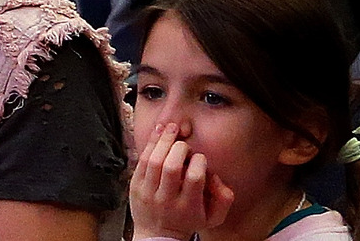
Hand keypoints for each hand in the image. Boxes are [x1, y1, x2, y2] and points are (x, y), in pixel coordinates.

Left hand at [130, 123, 233, 240]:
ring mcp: (148, 193)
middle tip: (184, 144)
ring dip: (163, 140)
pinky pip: (141, 161)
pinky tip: (158, 132)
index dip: (199, 161)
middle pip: (172, 166)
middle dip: (180, 148)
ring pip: (154, 161)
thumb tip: (218, 177)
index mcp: (188, 207)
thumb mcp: (212, 217)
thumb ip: (224, 198)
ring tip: (171, 128)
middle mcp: (166, 200)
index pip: (195, 178)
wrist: (157, 236)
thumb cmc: (187, 221)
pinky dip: (150, 144)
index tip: (199, 158)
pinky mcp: (135, 186)